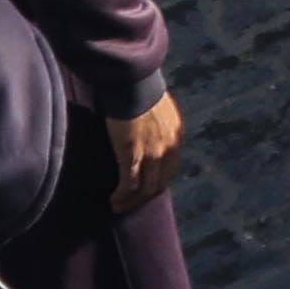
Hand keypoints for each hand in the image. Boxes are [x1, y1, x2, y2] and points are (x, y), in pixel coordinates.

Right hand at [108, 90, 185, 214]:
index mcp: (176, 136)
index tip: (146, 189)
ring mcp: (152, 153)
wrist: (132, 82)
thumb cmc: (140, 90)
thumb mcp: (159, 109)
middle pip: (160, 183)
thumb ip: (158, 125)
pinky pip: (129, 183)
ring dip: (131, 201)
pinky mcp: (133, 154)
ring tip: (119, 206)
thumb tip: (148, 133)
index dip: (158, 182)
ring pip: (145, 188)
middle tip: (131, 203)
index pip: (171, 169)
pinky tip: (114, 199)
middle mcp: (168, 148)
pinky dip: (122, 195)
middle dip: (145, 197)